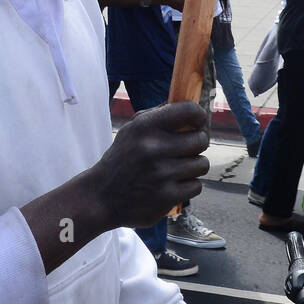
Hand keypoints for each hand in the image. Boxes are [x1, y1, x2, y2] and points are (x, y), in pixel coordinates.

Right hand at [86, 102, 208, 228]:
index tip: (198, 122)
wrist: (102, 197)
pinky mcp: (167, 196)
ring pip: (202, 164)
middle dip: (197, 144)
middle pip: (201, 140)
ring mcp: (161, 173)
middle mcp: (154, 148)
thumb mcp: (131, 130)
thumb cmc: (122, 159)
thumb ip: (158, 115)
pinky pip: (196, 186)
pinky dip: (188, 186)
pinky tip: (173, 184)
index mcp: (145, 126)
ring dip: (193, 166)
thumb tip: (190, 107)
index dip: (199, 115)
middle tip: (186, 148)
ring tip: (178, 168)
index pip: (189, 110)